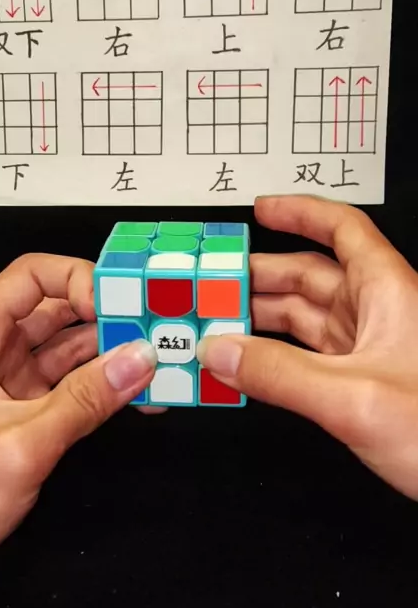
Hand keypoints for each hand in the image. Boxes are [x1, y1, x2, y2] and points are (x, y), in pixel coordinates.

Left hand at [0, 254, 156, 594]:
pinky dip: (100, 385)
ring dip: (109, 352)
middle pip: (55, 309)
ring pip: (66, 348)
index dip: (78, 278)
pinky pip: (68, 385)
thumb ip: (85, 399)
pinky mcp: (19, 414)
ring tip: (151, 360)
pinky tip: (131, 391)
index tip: (118, 304)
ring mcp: (5, 384)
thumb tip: (135, 360)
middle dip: (105, 315)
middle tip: (149, 329)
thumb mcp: (21, 443)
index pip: (32, 276)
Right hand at [197, 195, 417, 500]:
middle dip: (263, 274)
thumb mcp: (355, 398)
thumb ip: (280, 374)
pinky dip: (277, 355)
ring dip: (264, 318)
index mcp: (388, 293)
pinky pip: (310, 356)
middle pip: (313, 276)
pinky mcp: (366, 382)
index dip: (301, 213)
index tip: (262, 209)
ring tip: (221, 320)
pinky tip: (251, 363)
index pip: (342, 230)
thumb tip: (222, 352)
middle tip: (217, 280)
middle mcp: (380, 314)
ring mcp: (372, 350)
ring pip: (309, 318)